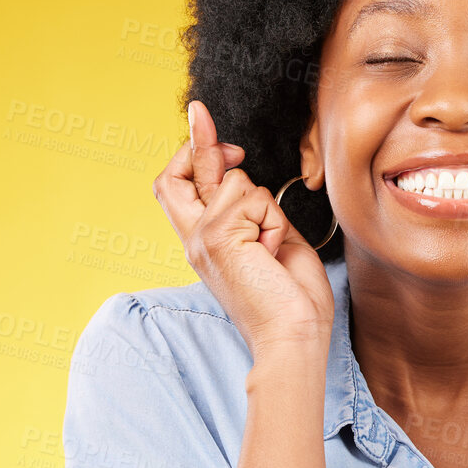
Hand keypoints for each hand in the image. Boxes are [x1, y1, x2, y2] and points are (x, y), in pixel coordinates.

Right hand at [153, 100, 334, 360]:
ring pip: (234, 181)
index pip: (177, 188)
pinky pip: (254, 197)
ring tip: (272, 247)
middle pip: (174, 175)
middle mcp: (194, 239)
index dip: (191, 155)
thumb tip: (242, 174)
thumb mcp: (271, 240)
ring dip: (266, 207)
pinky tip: (272, 252)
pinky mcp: (218, 236)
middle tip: (217, 130)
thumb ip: (251, 210)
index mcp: (204, 243)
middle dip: (199, 143)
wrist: (293, 337)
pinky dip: (273, 220)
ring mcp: (202, 237)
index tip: (218, 138)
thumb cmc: (291, 299)